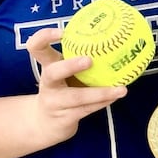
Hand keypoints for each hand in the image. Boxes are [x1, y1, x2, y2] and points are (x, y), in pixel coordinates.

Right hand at [25, 28, 127, 146]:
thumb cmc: (61, 88)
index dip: (44, 37)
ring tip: (120, 89)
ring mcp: (55, 102)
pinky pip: (86, 109)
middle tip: (89, 60)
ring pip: (77, 97)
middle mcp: (48, 83)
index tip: (62, 32)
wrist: (44, 124)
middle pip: (53, 73)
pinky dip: (103, 102)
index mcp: (48, 66)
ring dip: (100, 93)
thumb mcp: (64, 71)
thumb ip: (80, 55)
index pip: (37, 47)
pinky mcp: (64, 118)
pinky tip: (117, 95)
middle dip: (70, 66)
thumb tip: (112, 32)